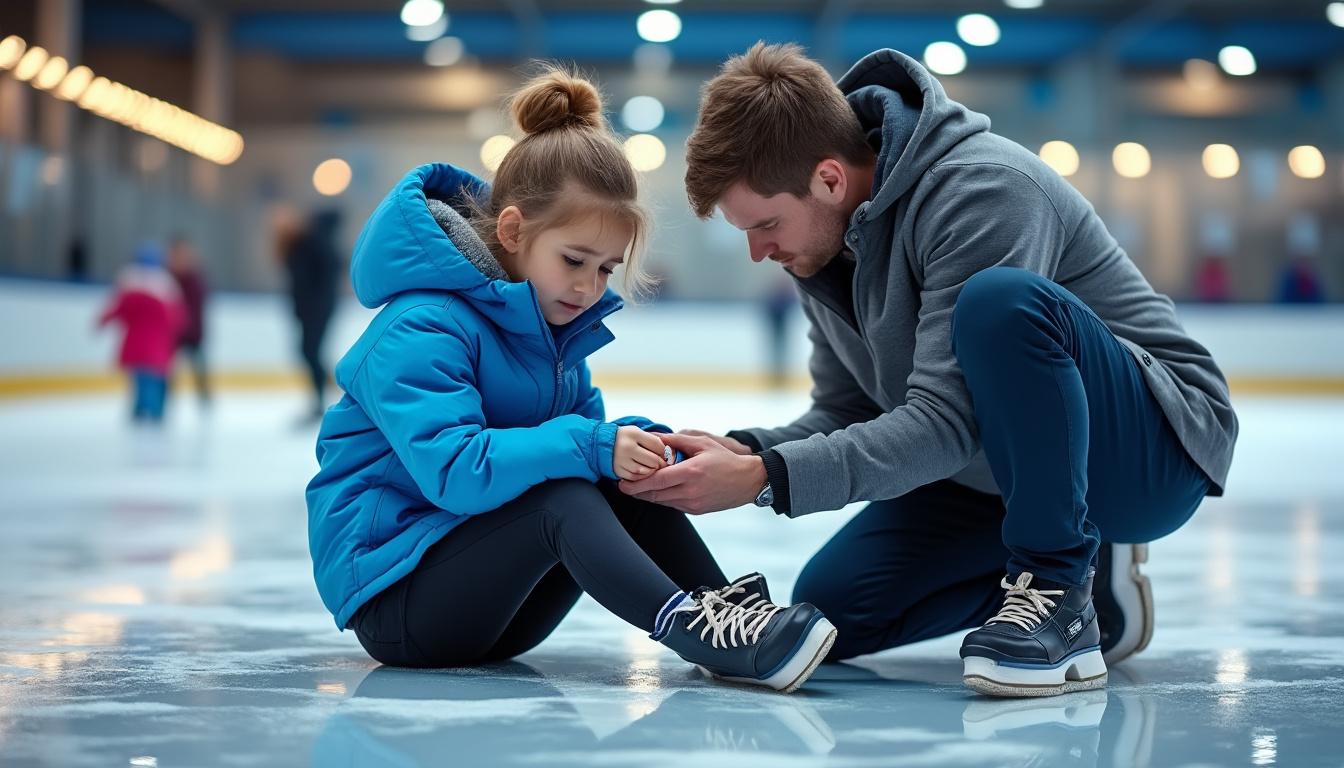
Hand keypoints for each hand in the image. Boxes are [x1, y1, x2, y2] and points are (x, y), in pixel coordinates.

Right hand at [613, 426, 667, 480]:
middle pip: (653, 460)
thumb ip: (653, 440)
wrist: (602, 443)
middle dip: (661, 463)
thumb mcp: (638, 432)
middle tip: (662, 463)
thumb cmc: (625, 438)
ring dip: (652, 471)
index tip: (667, 454)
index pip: (658, 445)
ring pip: (646, 471)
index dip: (665, 452)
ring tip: (652, 467)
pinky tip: (643, 471)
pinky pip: (636, 478)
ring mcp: (621, 459)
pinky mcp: (618, 470)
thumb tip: (669, 453)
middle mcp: (627, 446)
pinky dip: (642, 476)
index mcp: (634, 434)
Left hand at [619, 433, 766, 514]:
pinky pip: (673, 505)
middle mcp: (690, 491)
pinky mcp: (696, 511)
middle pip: (654, 495)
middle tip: (623, 486)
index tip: (622, 483)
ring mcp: (693, 504)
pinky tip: (658, 491)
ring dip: (648, 496)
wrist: (748, 481)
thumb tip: (656, 438)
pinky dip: (663, 498)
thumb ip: (677, 441)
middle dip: (637, 492)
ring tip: (637, 487)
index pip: (656, 481)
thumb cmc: (726, 460)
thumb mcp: (703, 443)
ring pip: (662, 502)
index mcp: (690, 473)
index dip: (636, 483)